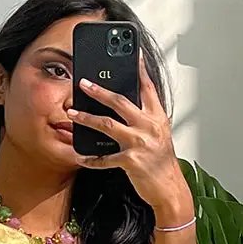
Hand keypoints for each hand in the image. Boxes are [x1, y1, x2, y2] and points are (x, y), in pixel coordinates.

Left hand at [66, 50, 184, 210]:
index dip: (140, 69)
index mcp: (158, 118)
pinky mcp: (131, 161)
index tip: (133, 53)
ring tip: (72, 113)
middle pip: (120, 102)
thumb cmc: (162, 163)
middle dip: (99, 91)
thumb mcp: (159, 136)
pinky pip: (105, 158)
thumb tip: (125, 106)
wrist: (170, 190)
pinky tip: (81, 156)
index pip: (148, 88)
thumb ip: (146, 119)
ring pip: (108, 125)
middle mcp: (150, 127)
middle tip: (83, 83)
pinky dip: (91, 158)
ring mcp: (140, 143)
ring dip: (87, 118)